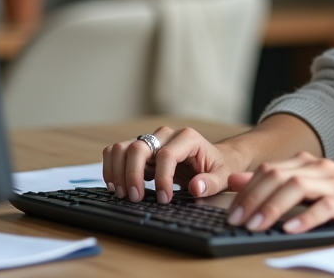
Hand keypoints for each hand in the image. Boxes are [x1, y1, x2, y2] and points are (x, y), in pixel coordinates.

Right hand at [102, 125, 246, 204]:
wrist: (213, 159)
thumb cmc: (218, 167)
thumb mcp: (222, 176)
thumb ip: (210, 183)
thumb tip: (195, 187)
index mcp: (188, 138)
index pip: (166, 155)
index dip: (162, 179)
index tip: (164, 199)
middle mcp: (166, 135)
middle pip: (139, 148)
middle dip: (133, 175)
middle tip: (136, 199)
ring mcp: (151, 140)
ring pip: (122, 148)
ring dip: (117, 172)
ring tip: (122, 194)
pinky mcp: (141, 149)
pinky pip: (117, 152)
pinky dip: (111, 168)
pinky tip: (116, 185)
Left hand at [225, 152, 333, 234]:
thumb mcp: (314, 186)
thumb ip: (279, 182)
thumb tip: (238, 181)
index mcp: (310, 163)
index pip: (269, 170)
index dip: (246, 190)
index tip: (230, 211)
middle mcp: (321, 168)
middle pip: (278, 176)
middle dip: (252, 199)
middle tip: (236, 221)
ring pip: (297, 187)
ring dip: (272, 208)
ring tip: (256, 227)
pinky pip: (324, 207)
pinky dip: (304, 218)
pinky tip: (289, 229)